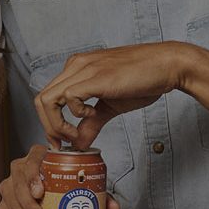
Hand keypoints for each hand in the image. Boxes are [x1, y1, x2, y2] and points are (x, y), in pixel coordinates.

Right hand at [0, 144, 119, 208]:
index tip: (40, 193)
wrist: (54, 197)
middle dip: (28, 205)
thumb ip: (100, 197)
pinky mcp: (5, 205)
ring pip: (11, 204)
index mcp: (40, 157)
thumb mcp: (84, 189)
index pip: (33, 160)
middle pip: (18, 184)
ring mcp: (10, 187)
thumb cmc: (67, 188)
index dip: (33, 175)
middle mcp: (21, 169)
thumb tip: (113, 208)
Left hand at [35, 42, 190, 149]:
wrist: (167, 65)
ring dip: (57, 124)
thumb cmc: (144, 80)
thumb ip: (92, 123)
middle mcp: (75, 66)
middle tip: (64, 144)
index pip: (47, 97)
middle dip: (48, 127)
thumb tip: (79, 143)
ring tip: (75, 135)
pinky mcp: (95, 77)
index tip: (62, 142)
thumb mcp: (111, 105)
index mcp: (77, 69)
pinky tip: (93, 115)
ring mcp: (83, 69)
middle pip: (40, 99)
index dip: (49, 123)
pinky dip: (75, 114)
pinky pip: (68, 97)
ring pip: (47, 99)